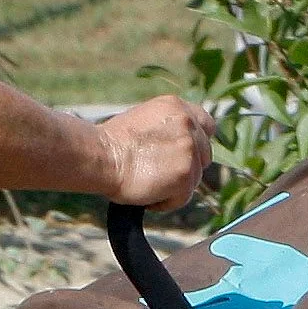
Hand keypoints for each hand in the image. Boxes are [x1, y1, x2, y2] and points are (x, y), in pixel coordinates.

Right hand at [97, 96, 213, 211]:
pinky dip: (166, 202)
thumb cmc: (112, 144)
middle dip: (187, 167)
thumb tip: (177, 147)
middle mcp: (187, 123)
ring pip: (194, 178)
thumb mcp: (145, 121)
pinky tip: (147, 195)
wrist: (101, 157)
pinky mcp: (186, 174)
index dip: (197, 142)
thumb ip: (168, 129)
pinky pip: (183, 197)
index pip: (206, 124)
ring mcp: (190, 148)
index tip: (185, 154)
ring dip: (174, 186)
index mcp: (176, 107)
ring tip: (147, 183)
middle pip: (204, 154)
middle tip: (160, 174)